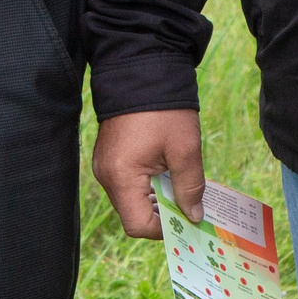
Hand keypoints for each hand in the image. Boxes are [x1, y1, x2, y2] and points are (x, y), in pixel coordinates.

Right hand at [92, 109, 204, 238]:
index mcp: (121, 175)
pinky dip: (146, 185)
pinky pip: (126, 183)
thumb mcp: (185, 150)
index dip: (164, 228)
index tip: (186, 217)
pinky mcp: (108, 156)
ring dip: (155, 199)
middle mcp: (106, 175)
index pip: (138, 225)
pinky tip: (165, 172)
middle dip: (162, 214)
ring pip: (130, 200)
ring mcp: (104, 165)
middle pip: (132, 214)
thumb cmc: (164, 110)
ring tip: (178, 184)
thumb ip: (190, 188)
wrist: (140, 70)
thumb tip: (193, 216)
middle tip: (188, 203)